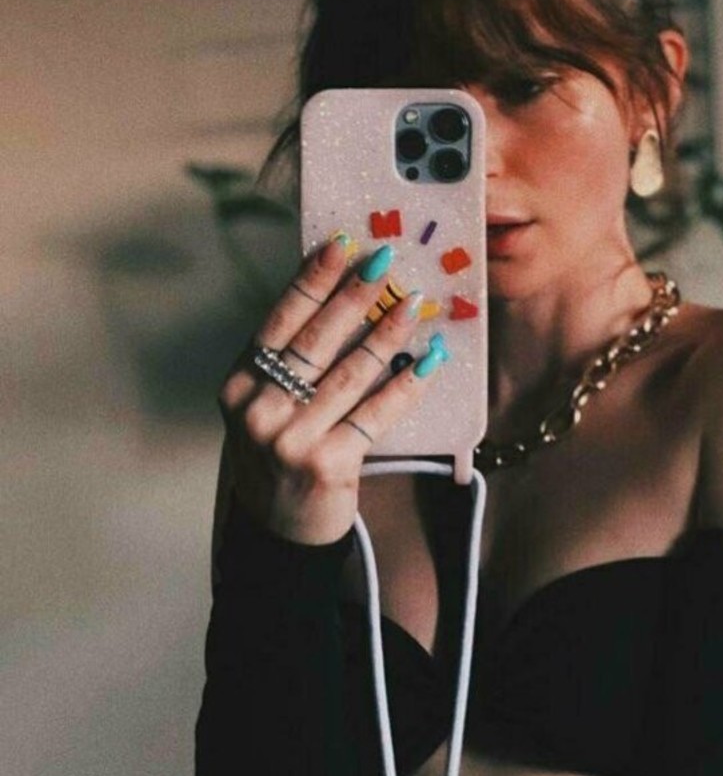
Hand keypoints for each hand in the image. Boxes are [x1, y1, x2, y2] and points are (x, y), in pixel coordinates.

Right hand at [216, 237, 442, 544]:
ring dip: (387, 334)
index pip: (279, 320)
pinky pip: (374, 415)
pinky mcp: (326, 465)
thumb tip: (342, 291)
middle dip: (354, 297)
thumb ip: (290, 359)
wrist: (278, 531)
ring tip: (415, 303)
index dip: (312, 280)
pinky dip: (405, 387)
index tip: (342, 244)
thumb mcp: (265, 403)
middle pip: (315, 341)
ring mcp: (290, 440)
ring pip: (348, 374)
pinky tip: (429, 363)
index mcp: (240, 385)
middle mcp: (258, 411)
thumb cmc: (280, 451)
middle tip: (386, 262)